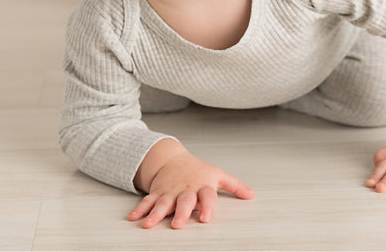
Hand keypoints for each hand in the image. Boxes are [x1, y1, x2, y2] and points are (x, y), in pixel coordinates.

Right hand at [129, 148, 254, 228]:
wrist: (173, 159)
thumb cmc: (199, 171)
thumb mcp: (218, 175)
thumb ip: (235, 186)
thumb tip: (252, 195)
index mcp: (202, 186)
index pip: (207, 196)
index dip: (208, 207)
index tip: (206, 218)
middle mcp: (185, 190)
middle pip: (184, 201)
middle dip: (180, 213)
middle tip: (177, 224)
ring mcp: (169, 192)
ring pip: (162, 203)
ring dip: (155, 214)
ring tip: (148, 225)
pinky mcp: (157, 193)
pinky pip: (147, 201)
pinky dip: (140, 210)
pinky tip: (133, 218)